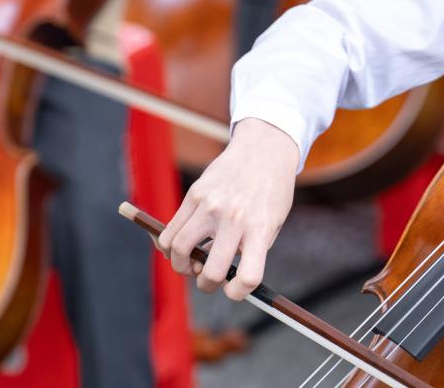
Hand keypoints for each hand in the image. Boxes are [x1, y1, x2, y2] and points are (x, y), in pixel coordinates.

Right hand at [157, 118, 298, 299]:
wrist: (264, 150)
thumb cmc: (271, 192)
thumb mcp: (272, 222)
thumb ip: (251, 250)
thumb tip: (221, 278)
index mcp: (260, 228)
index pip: (248, 276)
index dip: (238, 293)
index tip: (233, 290)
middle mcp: (234, 218)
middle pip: (210, 270)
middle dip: (206, 284)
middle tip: (207, 279)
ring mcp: (211, 206)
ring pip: (179, 250)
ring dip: (182, 266)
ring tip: (191, 262)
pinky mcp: (194, 194)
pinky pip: (171, 230)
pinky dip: (170, 245)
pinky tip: (182, 245)